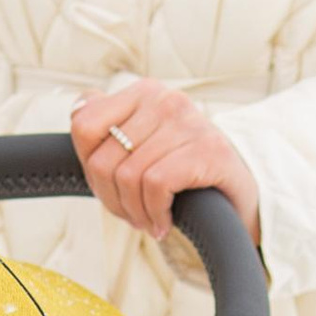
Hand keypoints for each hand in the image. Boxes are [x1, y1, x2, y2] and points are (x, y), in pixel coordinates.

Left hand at [70, 78, 260, 249]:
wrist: (236, 195)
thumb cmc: (182, 172)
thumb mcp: (142, 145)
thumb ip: (108, 124)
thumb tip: (78, 109)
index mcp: (143, 92)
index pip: (84, 126)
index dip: (88, 167)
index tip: (109, 188)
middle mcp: (165, 99)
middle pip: (104, 159)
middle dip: (111, 199)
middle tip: (130, 215)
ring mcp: (189, 122)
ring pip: (129, 176)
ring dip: (134, 212)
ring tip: (147, 221)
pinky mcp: (208, 149)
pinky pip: (156, 186)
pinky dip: (154, 213)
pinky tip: (163, 223)